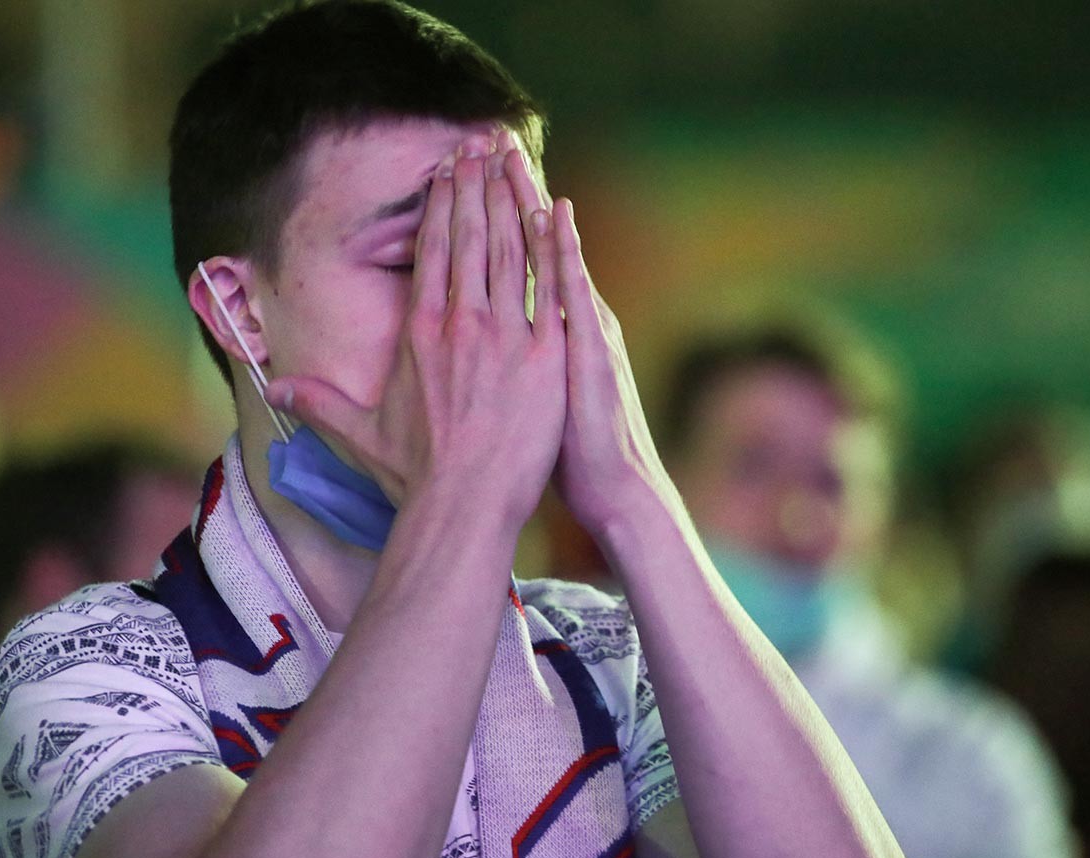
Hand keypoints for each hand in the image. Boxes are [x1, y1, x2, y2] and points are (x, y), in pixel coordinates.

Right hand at [265, 135, 566, 529]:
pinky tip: (554, 211)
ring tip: (512, 162)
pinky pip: (551, 287)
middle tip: (481, 144)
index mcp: (420, 333)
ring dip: (510, 200)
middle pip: (470, 237)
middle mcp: (461, 323)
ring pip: (509, 251)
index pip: (432, 252)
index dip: (441, 205)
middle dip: (475, 185)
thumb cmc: (416, 474)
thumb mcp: (360, 434)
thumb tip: (274, 388)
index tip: (447, 170)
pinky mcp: (546, 355)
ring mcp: (508, 336)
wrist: (465, 505)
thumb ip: (319, 402)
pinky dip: (551, 245)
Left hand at [501, 135, 666, 534]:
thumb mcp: (537, 400)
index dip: (497, 215)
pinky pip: (571, 293)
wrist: (616, 488)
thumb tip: (486, 346)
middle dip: (509, 190)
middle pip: (532, 243)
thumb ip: (517, 364)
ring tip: (513, 155)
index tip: (473, 173)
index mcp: (551, 327)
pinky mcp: (591, 351)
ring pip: (550, 254)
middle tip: (490, 138)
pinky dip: (562, 252)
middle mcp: (569, 317)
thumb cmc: (568, 452)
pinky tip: (552, 216)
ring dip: (530, 202)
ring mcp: (583, 330)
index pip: (518, 258)